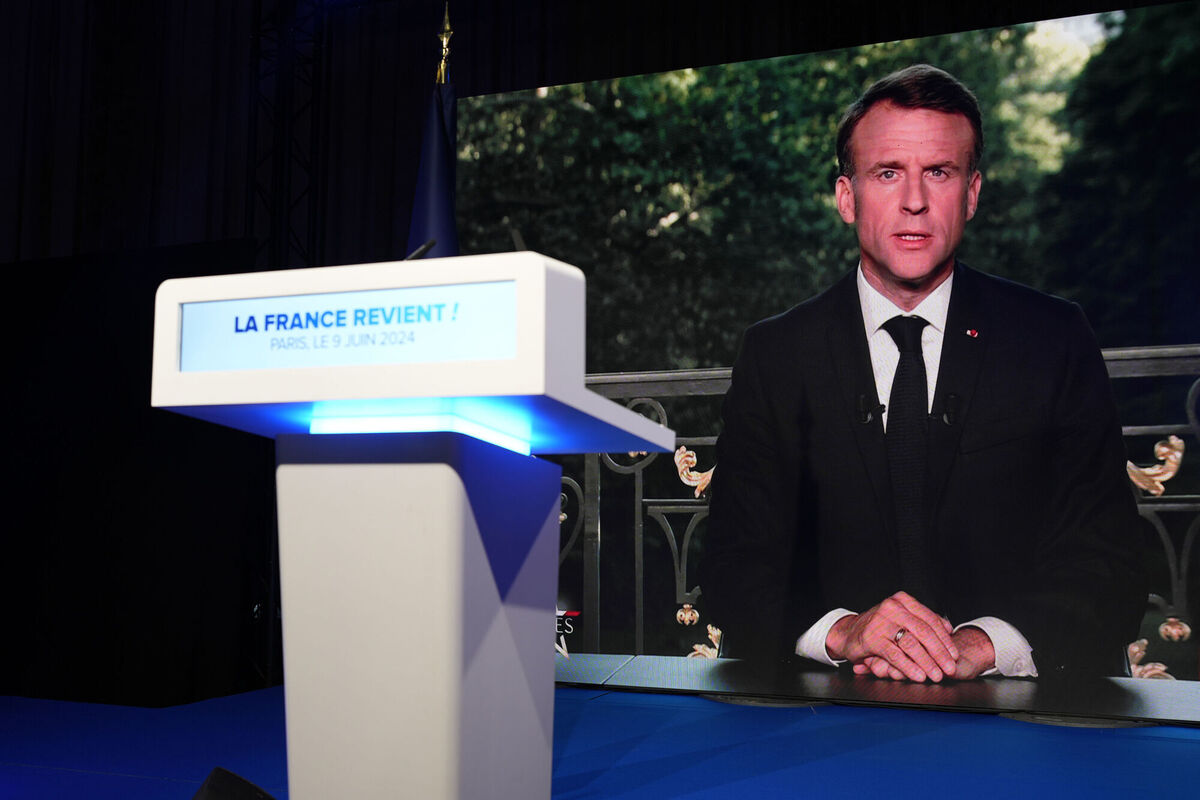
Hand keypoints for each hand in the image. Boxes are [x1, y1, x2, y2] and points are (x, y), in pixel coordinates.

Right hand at [826, 591, 958, 681]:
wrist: (849, 633)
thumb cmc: (880, 627)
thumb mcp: (901, 618)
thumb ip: (923, 621)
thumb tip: (948, 627)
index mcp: (903, 601)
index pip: (930, 620)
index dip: (945, 640)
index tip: (954, 655)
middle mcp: (893, 607)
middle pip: (924, 632)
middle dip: (939, 653)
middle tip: (949, 668)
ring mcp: (881, 622)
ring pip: (911, 644)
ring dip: (927, 662)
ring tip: (936, 675)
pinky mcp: (872, 638)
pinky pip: (895, 655)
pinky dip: (909, 667)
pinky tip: (919, 675)